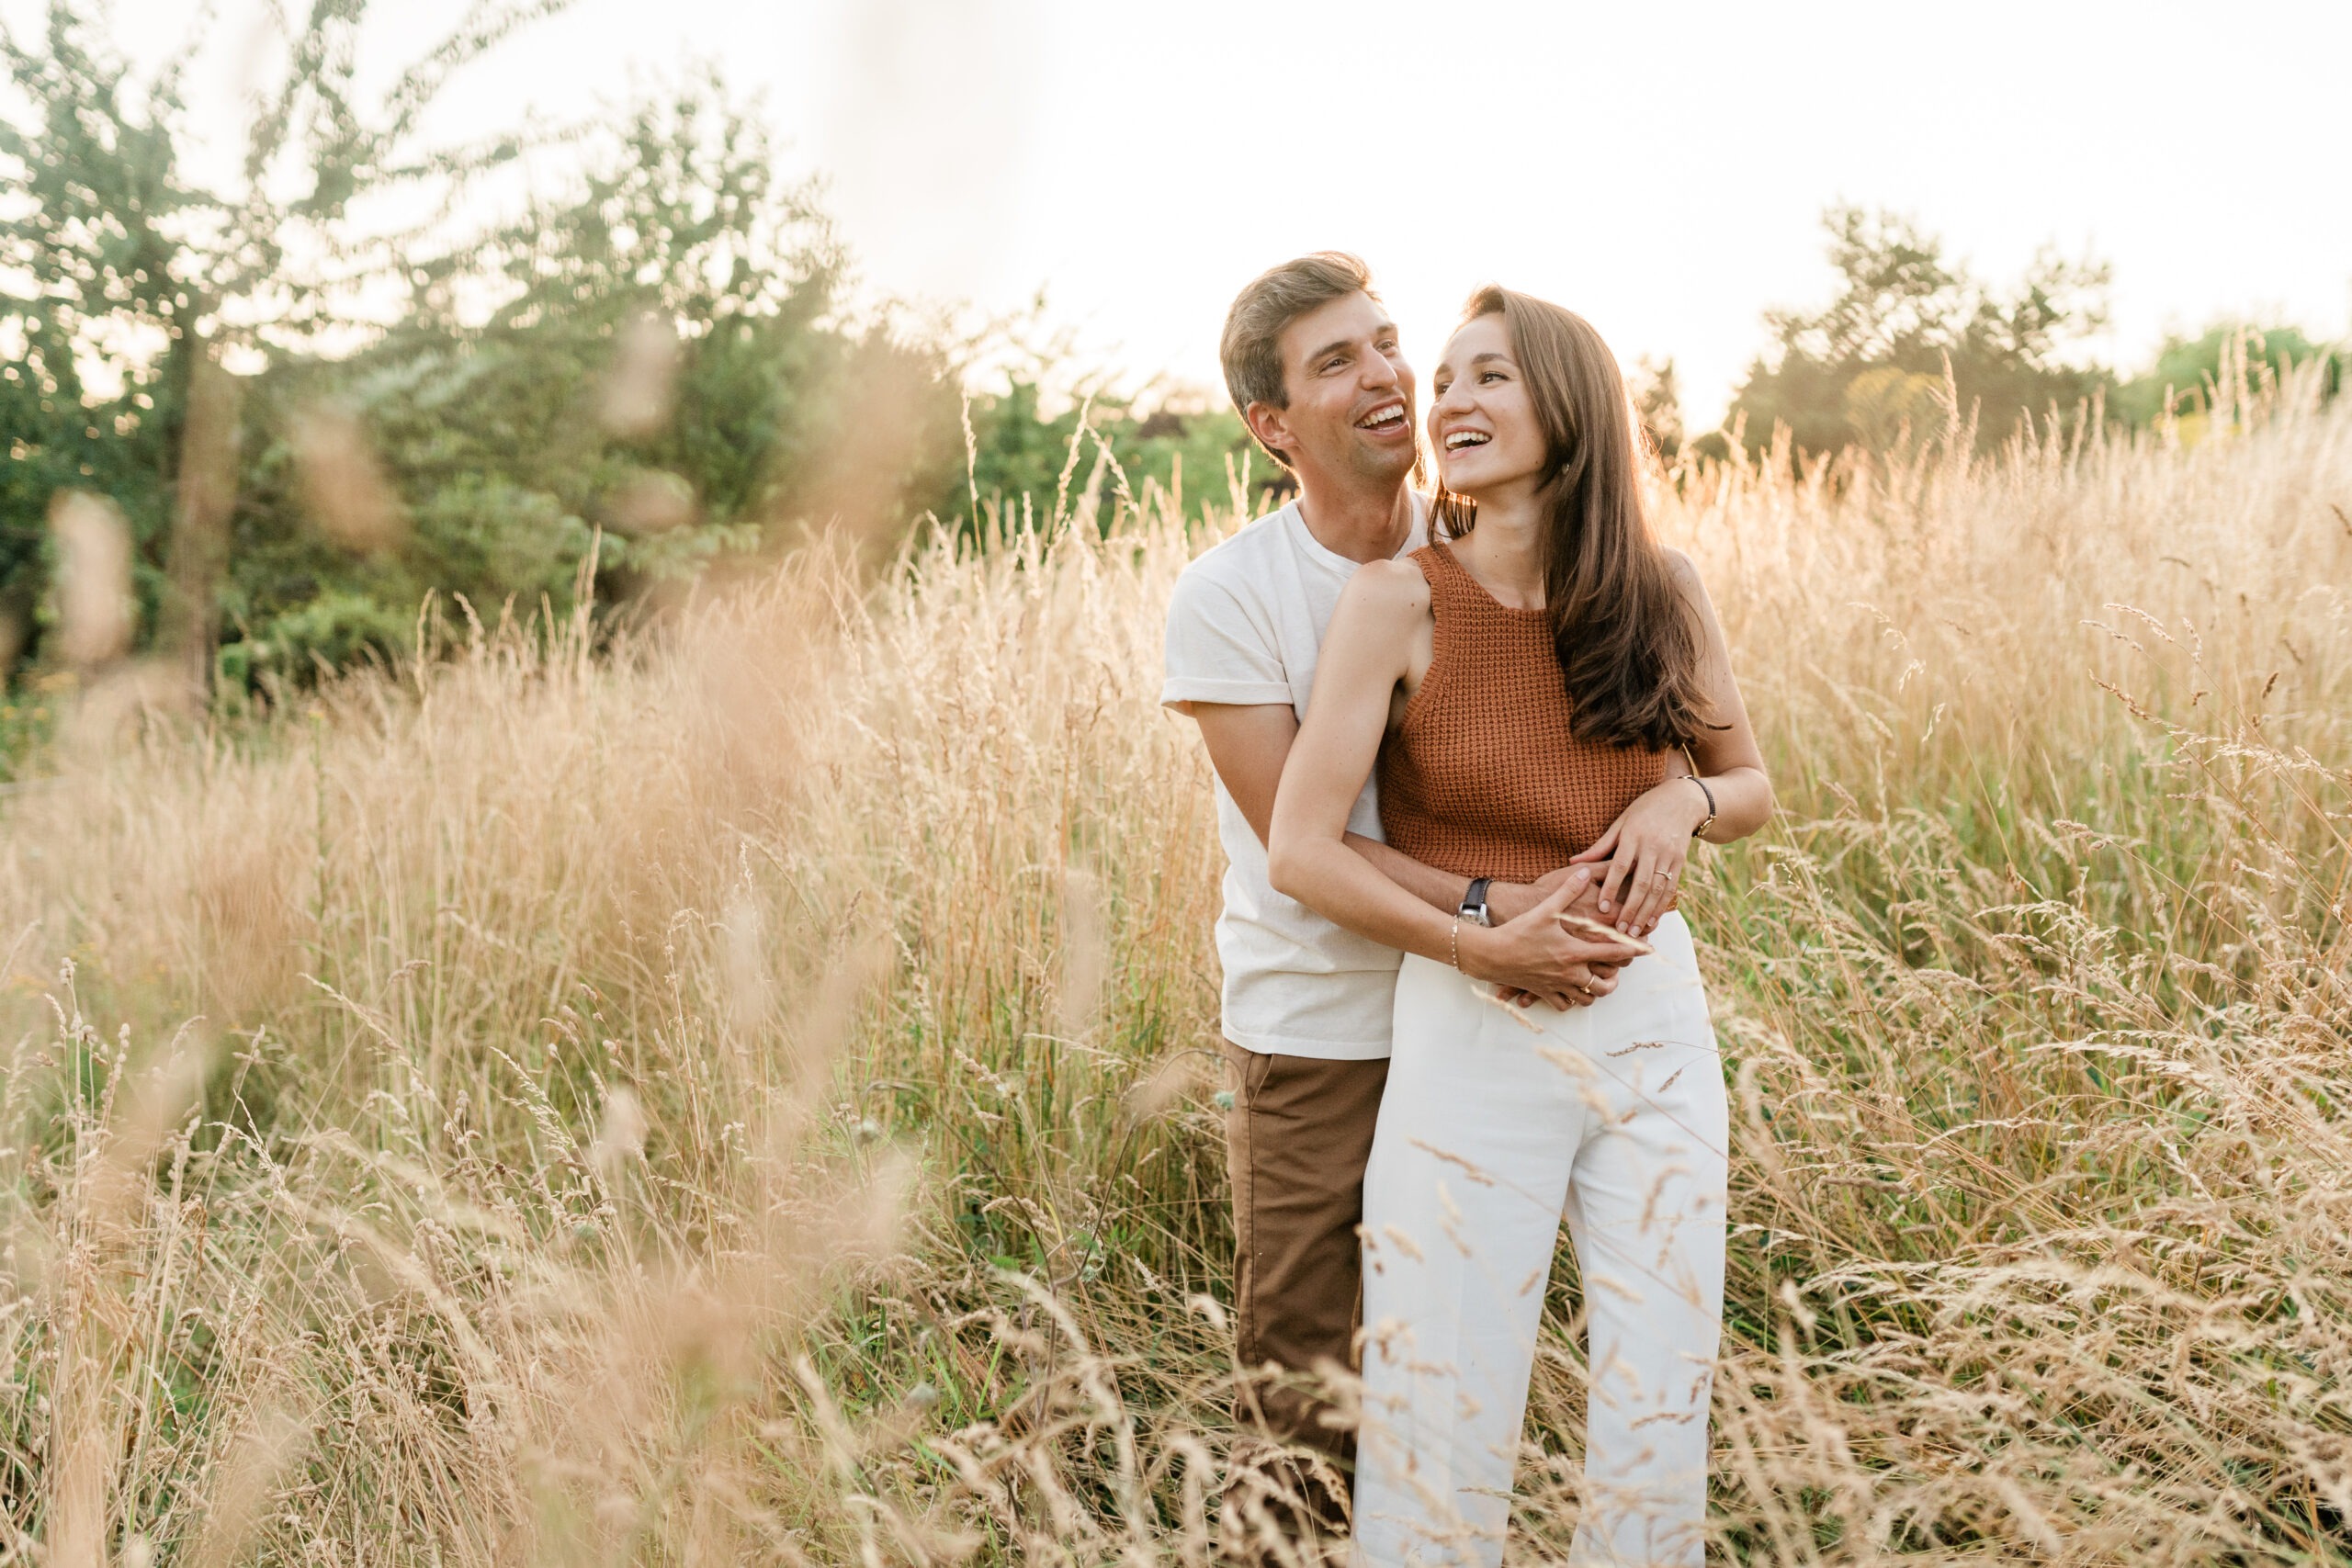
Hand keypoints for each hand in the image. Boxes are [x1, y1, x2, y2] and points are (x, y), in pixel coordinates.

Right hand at [1488, 868, 1620, 1007]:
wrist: (1491, 954)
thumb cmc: (1518, 930)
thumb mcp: (1545, 908)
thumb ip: (1568, 890)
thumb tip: (1585, 871)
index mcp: (1575, 951)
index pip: (1614, 952)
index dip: (1634, 950)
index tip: (1648, 949)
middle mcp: (1570, 972)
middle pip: (1605, 984)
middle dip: (1615, 979)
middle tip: (1617, 970)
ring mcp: (1557, 985)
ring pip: (1588, 999)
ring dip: (1596, 991)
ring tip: (1597, 981)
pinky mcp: (1543, 992)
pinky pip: (1564, 1005)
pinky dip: (1572, 1001)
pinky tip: (1571, 991)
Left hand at [1569, 776, 1710, 936]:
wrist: (1682, 800)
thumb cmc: (1645, 810)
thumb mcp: (1622, 822)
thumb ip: (1600, 846)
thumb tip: (1574, 862)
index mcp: (1634, 836)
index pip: (1619, 866)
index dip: (1610, 888)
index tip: (1602, 907)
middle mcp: (1652, 847)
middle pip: (1640, 883)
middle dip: (1629, 909)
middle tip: (1618, 931)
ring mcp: (1668, 855)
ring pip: (1657, 889)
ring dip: (1645, 913)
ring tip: (1634, 932)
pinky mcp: (1680, 861)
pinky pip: (1671, 888)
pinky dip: (1662, 907)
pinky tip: (1652, 921)